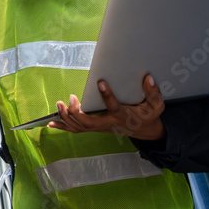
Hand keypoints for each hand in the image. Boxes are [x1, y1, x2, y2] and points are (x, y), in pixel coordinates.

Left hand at [47, 74, 165, 139]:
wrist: (144, 130)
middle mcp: (109, 123)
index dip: (107, 96)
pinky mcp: (95, 128)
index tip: (100, 82)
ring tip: (58, 104)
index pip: (114, 107)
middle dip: (76, 113)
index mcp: (123, 116)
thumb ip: (153, 92)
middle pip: (88, 123)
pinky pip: (76, 130)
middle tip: (70, 98)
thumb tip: (148, 78)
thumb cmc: (148, 115)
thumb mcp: (156, 105)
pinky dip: (63, 127)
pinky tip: (51, 123)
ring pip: (80, 128)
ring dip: (66, 118)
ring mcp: (100, 127)